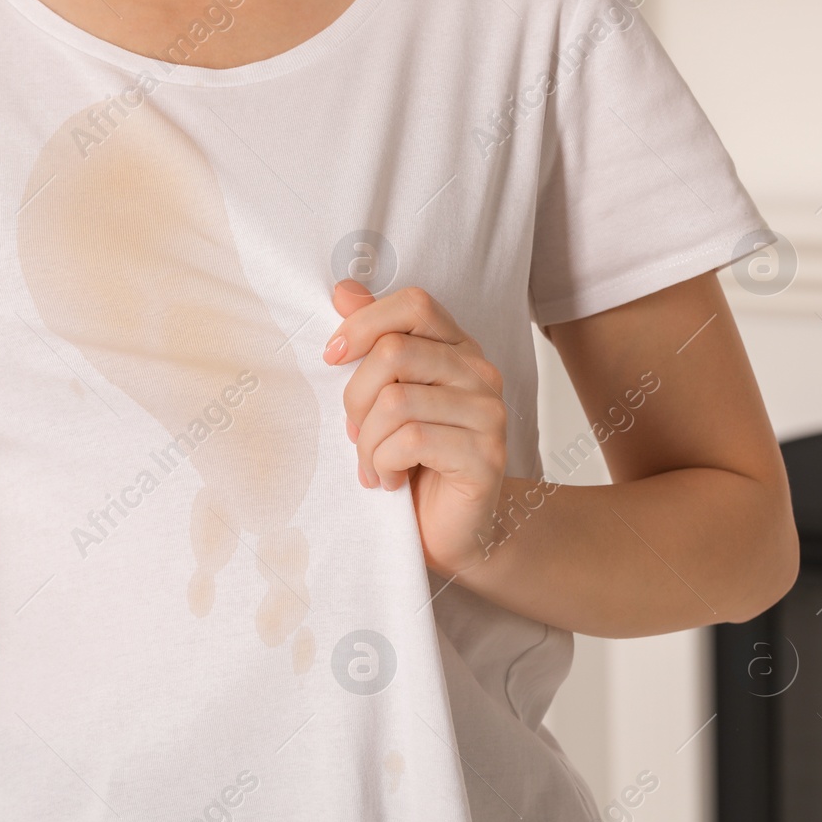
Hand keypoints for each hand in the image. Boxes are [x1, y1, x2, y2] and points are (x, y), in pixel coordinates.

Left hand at [323, 280, 508, 574]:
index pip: (414, 305)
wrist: (451, 531)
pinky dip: (384, 465)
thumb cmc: (414, 462)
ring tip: (374, 465)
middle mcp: (481, 373)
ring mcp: (489, 413)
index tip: (331, 356)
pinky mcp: (486, 455)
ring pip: (395, 401)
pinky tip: (390, 481)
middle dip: (355, 398)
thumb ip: (373, 341)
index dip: (364, 324)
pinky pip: (411, 441)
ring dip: (368, 442)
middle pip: (394, 352)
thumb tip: (344, 290)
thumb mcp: (385, 395)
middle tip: (355, 433)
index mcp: (457, 350)